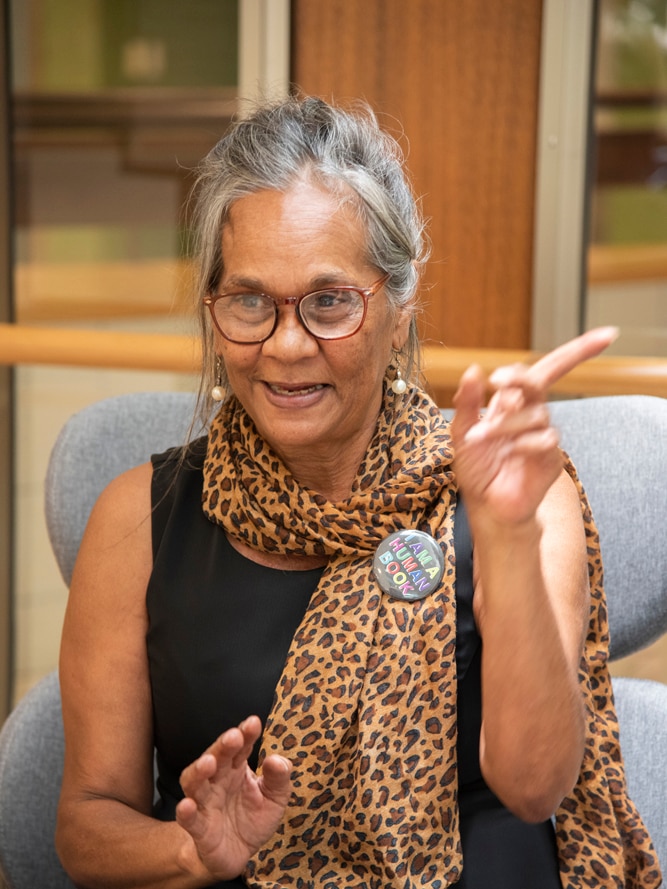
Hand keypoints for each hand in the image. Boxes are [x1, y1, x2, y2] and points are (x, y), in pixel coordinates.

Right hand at [175, 715, 291, 880]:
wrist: (238, 854)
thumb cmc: (254, 818)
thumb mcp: (275, 798)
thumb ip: (279, 778)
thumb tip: (277, 760)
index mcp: (237, 769)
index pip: (240, 747)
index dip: (245, 734)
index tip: (253, 723)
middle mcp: (218, 781)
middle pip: (216, 758)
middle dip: (222, 747)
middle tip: (233, 736)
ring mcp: (206, 804)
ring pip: (195, 783)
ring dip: (199, 771)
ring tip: (208, 763)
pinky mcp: (199, 830)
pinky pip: (190, 819)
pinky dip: (185, 812)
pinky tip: (187, 805)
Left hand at [451, 327, 617, 525]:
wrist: (487, 507)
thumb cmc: (478, 469)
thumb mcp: (462, 433)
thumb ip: (467, 403)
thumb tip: (473, 370)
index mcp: (514, 402)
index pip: (546, 369)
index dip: (578, 351)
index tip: (607, 336)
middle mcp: (532, 415)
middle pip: (541, 382)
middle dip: (521, 378)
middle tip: (497, 382)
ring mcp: (543, 436)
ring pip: (535, 414)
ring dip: (503, 424)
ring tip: (478, 438)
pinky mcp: (550, 460)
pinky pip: (545, 441)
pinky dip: (524, 443)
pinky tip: (510, 453)